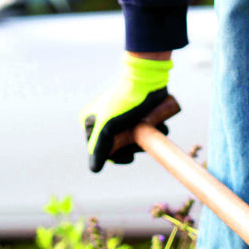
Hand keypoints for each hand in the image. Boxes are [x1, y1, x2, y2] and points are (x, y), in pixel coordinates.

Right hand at [79, 53, 171, 172]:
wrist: (146, 78)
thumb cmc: (124, 102)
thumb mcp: (108, 128)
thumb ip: (99, 149)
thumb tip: (94, 170)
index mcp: (91, 122)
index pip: (101, 150)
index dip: (116, 157)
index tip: (130, 157)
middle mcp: (103, 120)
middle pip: (118, 146)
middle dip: (133, 147)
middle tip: (142, 144)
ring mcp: (121, 116)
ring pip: (132, 138)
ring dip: (145, 140)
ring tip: (153, 132)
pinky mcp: (136, 112)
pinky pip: (142, 129)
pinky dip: (151, 131)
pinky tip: (158, 127)